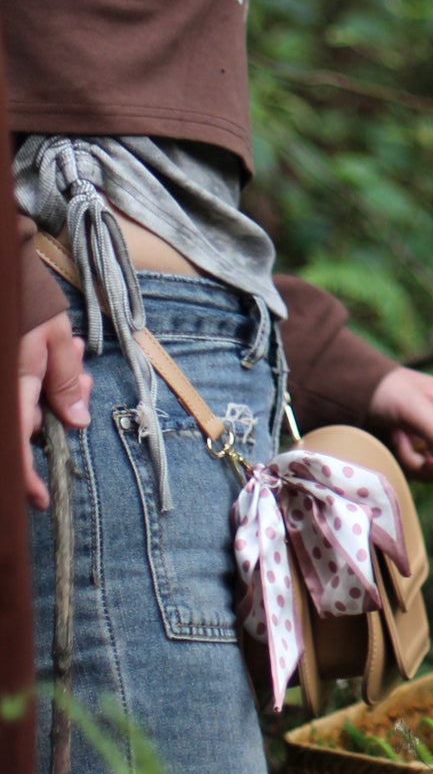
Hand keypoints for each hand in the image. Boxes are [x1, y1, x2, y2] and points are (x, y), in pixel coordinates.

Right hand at [20, 313, 91, 510]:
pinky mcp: (12, 380)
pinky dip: (48, 382)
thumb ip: (66, 382)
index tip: (40, 499)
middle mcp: (6, 391)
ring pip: (30, 408)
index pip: (16, 446)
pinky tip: (63, 353)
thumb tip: (77, 423)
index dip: (25, 477)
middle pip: (28, 426)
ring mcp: (8, 385)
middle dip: (61, 410)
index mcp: (15, 386)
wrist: (7, 275)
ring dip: (57, 390)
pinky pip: (27, 394)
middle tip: (84, 378)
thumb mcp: (56, 339)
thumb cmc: (30, 303)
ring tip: (70, 352)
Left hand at [369, 368, 432, 483]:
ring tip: (398, 441)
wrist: (349, 393)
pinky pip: (415, 471)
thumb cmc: (386, 392)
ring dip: (417, 463)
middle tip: (426, 466)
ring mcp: (424, 442)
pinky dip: (404, 463)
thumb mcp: (414, 407)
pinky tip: (391, 445)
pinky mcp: (407, 454)